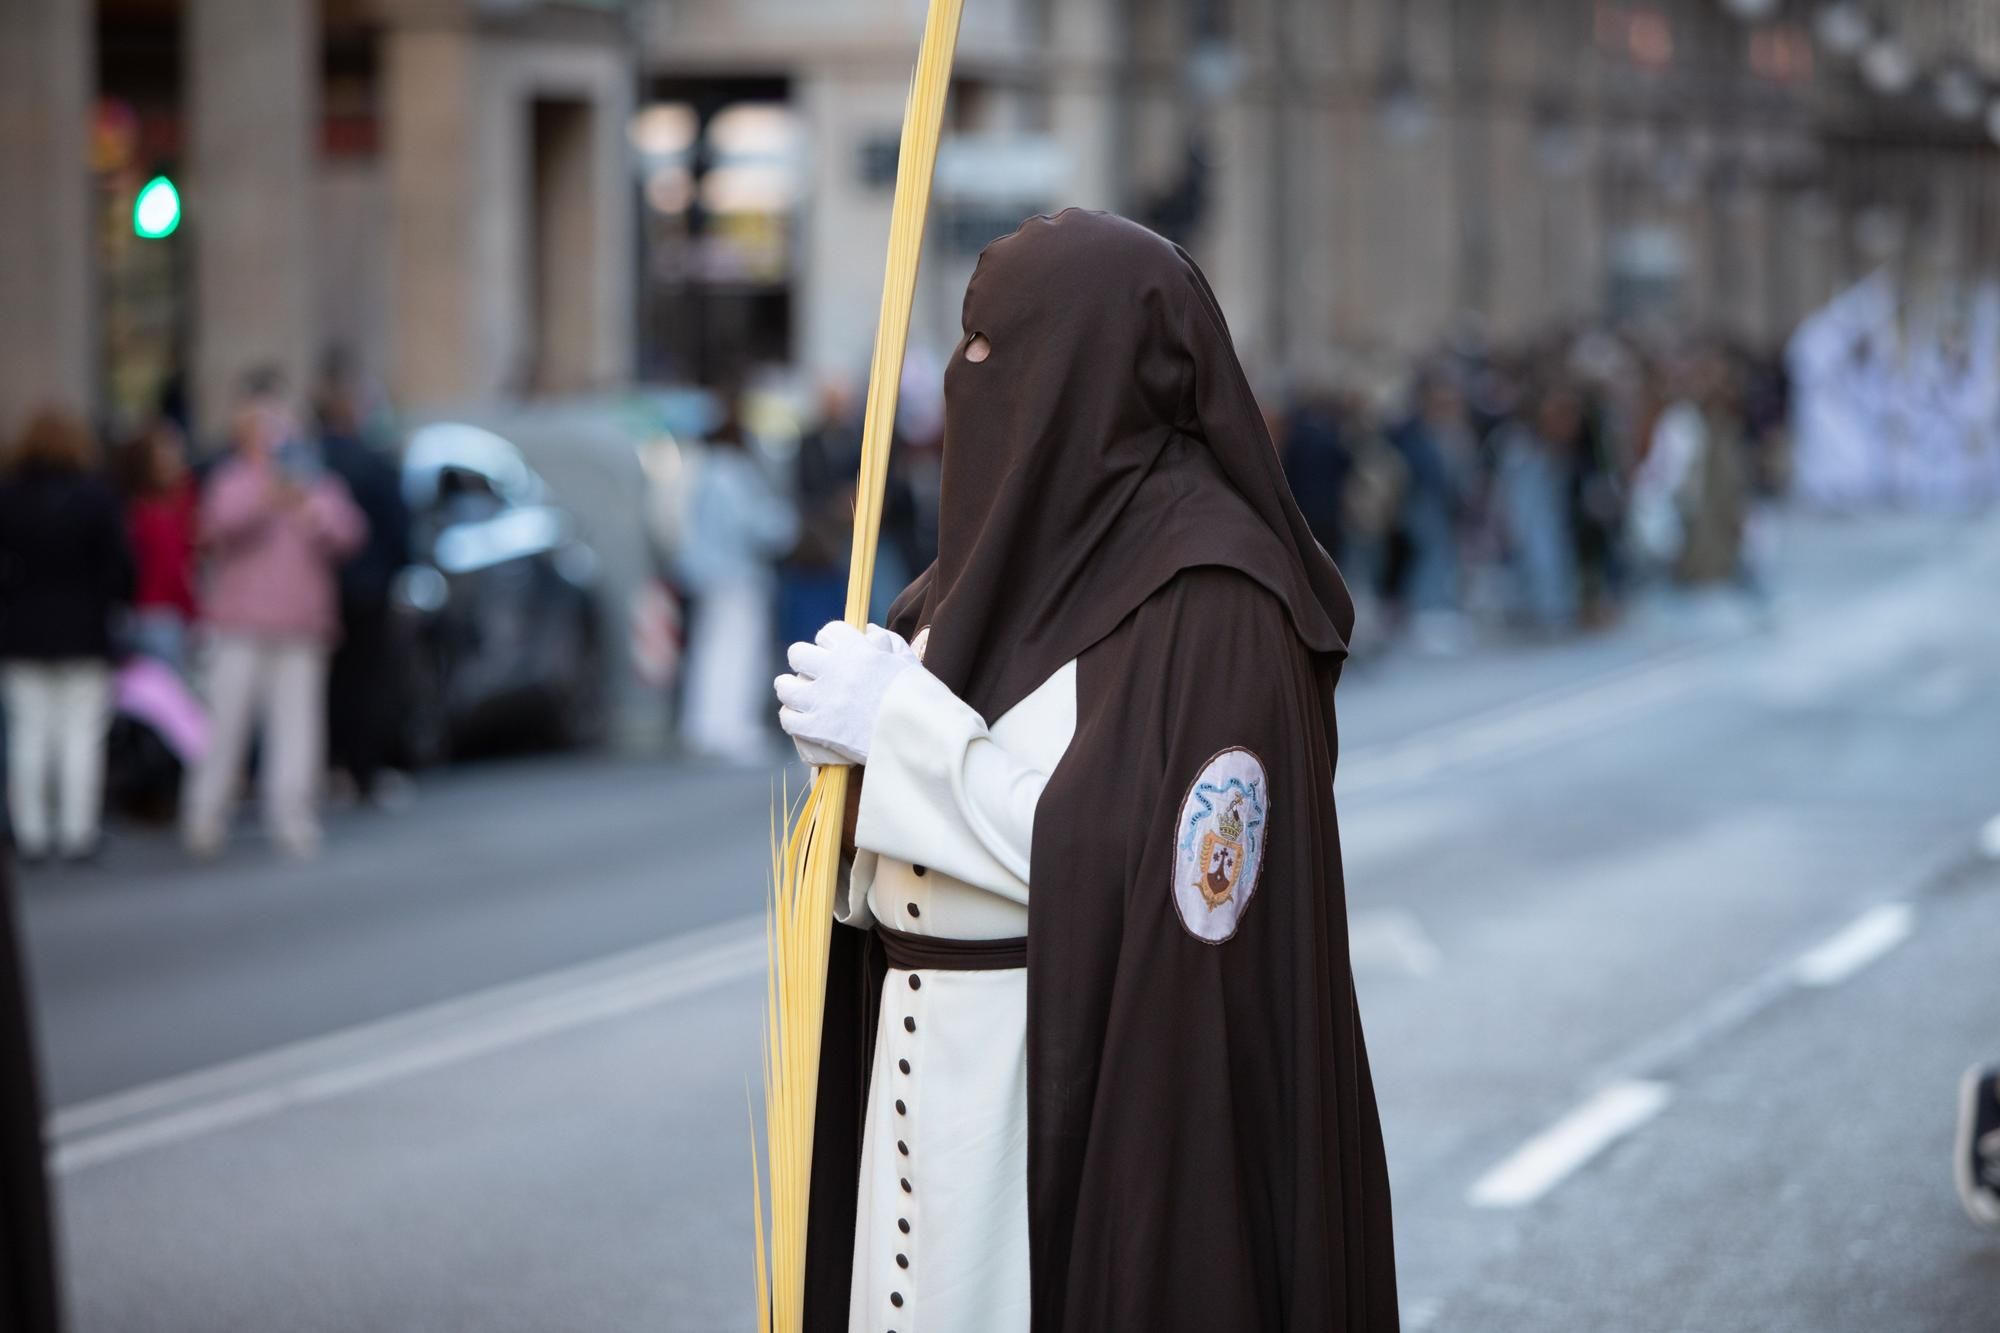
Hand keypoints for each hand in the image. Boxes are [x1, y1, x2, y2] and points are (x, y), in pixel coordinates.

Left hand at [774, 622, 917, 766]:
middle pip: (797, 654)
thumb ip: (886, 640)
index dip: (832, 642)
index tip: (836, 652)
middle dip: (805, 662)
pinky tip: (802, 720)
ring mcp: (822, 700)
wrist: (919, 735)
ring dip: (792, 690)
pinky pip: (787, 718)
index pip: (828, 632)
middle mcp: (833, 670)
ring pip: (784, 686)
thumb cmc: (919, 697)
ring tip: (801, 697)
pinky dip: (792, 718)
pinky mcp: (817, 729)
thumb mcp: (907, 659)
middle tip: (814, 675)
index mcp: (856, 649)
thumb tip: (868, 631)